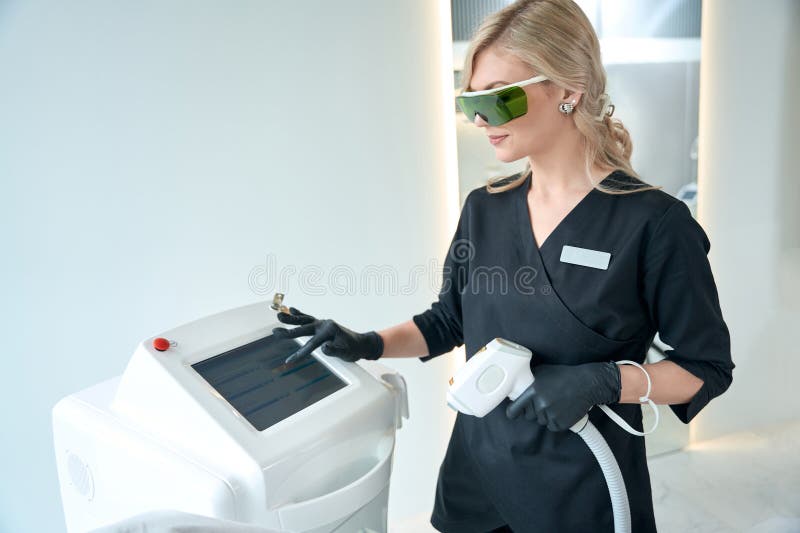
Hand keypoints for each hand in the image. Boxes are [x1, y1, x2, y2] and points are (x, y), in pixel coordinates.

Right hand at [272, 307, 383, 363]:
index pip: (312, 344)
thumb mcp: (346, 353)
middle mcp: (325, 324)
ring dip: (291, 319)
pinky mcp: (322, 324)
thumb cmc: (354, 349)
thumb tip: (324, 348)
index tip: (290, 361)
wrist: (361, 343)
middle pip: (304, 329)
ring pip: (304, 320)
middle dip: (289, 332)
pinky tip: (291, 309)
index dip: (300, 354)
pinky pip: (308, 318)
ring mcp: (323, 323)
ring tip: (279, 316)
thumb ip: (335, 351)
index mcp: (330, 331)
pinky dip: (299, 314)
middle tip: (275, 332)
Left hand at [505, 362, 620, 431]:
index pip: (514, 410)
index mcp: (533, 392)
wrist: (587, 384)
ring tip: (557, 404)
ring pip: (541, 421)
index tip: (513, 413)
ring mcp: (551, 415)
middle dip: (534, 410)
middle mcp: (540, 405)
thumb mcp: (543, 372)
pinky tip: (563, 410)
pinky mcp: (561, 423)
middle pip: (529, 416)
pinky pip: (552, 426)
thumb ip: (530, 381)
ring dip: (546, 415)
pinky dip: (556, 421)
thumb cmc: (565, 375)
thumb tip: (518, 386)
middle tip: (545, 402)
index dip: (513, 412)